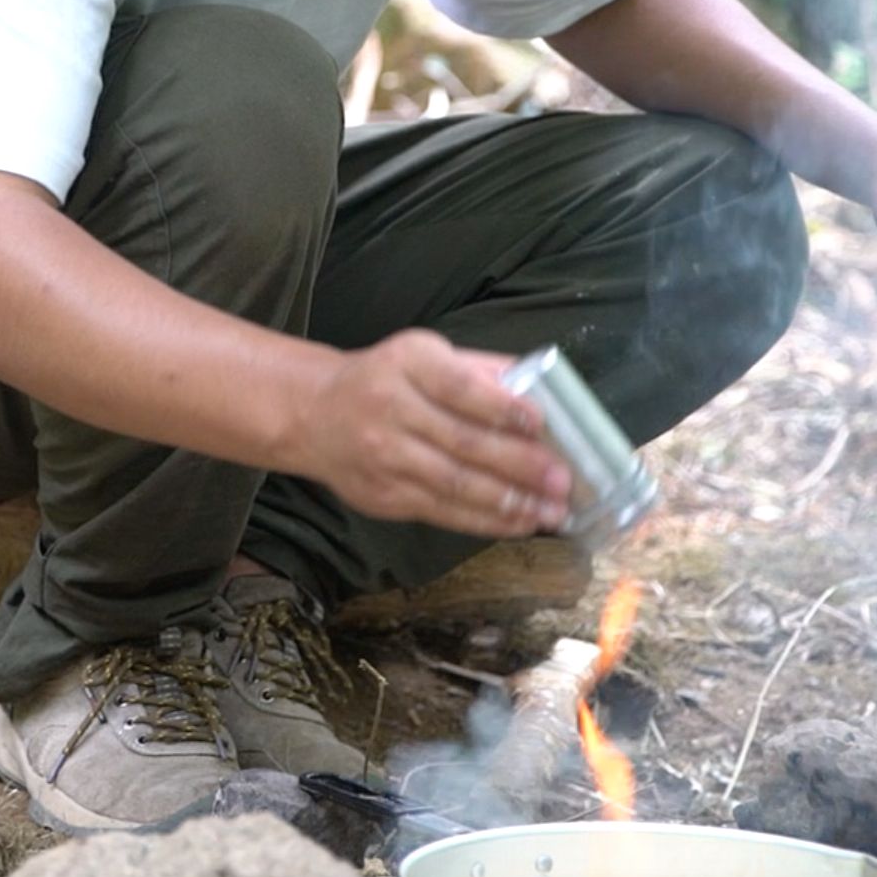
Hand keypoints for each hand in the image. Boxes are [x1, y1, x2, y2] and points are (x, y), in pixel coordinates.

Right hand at [295, 329, 572, 537]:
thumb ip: (479, 369)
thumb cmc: (385, 379)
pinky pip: (442, 511)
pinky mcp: (383, 495)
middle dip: (520, 465)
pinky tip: (519, 522)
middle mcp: (390, 408)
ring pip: (455, 484)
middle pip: (463, 442)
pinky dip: (485, 520)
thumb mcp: (423, 355)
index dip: (502, 408)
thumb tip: (540, 390)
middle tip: (562, 480)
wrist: (313, 414)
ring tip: (551, 511)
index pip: (460, 387)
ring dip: (509, 501)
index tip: (541, 424)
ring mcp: (384, 456)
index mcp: (407, 363)